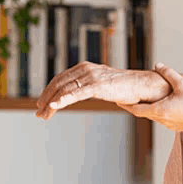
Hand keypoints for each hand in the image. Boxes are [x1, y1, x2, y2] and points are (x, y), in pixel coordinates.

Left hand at [36, 61, 171, 119]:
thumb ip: (90, 86)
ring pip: (64, 90)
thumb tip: (81, 95)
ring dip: (51, 104)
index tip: (42, 104)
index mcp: (86, 67)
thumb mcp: (103, 84)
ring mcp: (92, 76)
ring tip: (44, 116)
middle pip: (58, 84)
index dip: (48, 91)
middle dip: (46, 99)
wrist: (144, 85)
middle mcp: (86, 69)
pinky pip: (76, 93)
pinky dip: (63, 99)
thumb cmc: (127, 87)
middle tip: (39, 113)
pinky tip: (54, 106)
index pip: (60, 79)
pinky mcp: (98, 85)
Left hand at [119, 63, 182, 131]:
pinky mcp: (179, 127)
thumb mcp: (181, 83)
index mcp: (159, 110)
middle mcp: (163, 120)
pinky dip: (163, 112)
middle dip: (138, 106)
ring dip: (152, 109)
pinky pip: (167, 119)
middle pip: (145, 113)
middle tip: (131, 99)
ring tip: (151, 100)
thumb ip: (168, 73)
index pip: (136, 109)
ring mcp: (171, 125)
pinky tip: (169, 106)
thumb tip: (158, 65)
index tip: (118, 102)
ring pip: (157, 116)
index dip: (126, 105)